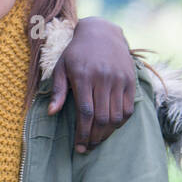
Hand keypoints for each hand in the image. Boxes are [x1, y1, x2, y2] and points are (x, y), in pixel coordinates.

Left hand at [48, 16, 135, 152]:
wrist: (102, 33)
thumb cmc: (76, 53)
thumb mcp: (61, 67)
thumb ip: (57, 91)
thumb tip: (51, 113)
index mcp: (84, 76)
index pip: (85, 112)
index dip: (83, 133)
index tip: (79, 147)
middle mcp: (104, 78)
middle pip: (102, 118)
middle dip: (94, 137)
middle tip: (87, 148)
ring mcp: (119, 79)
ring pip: (116, 116)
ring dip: (107, 133)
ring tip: (97, 140)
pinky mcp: (131, 80)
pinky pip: (128, 108)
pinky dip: (120, 122)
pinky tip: (110, 127)